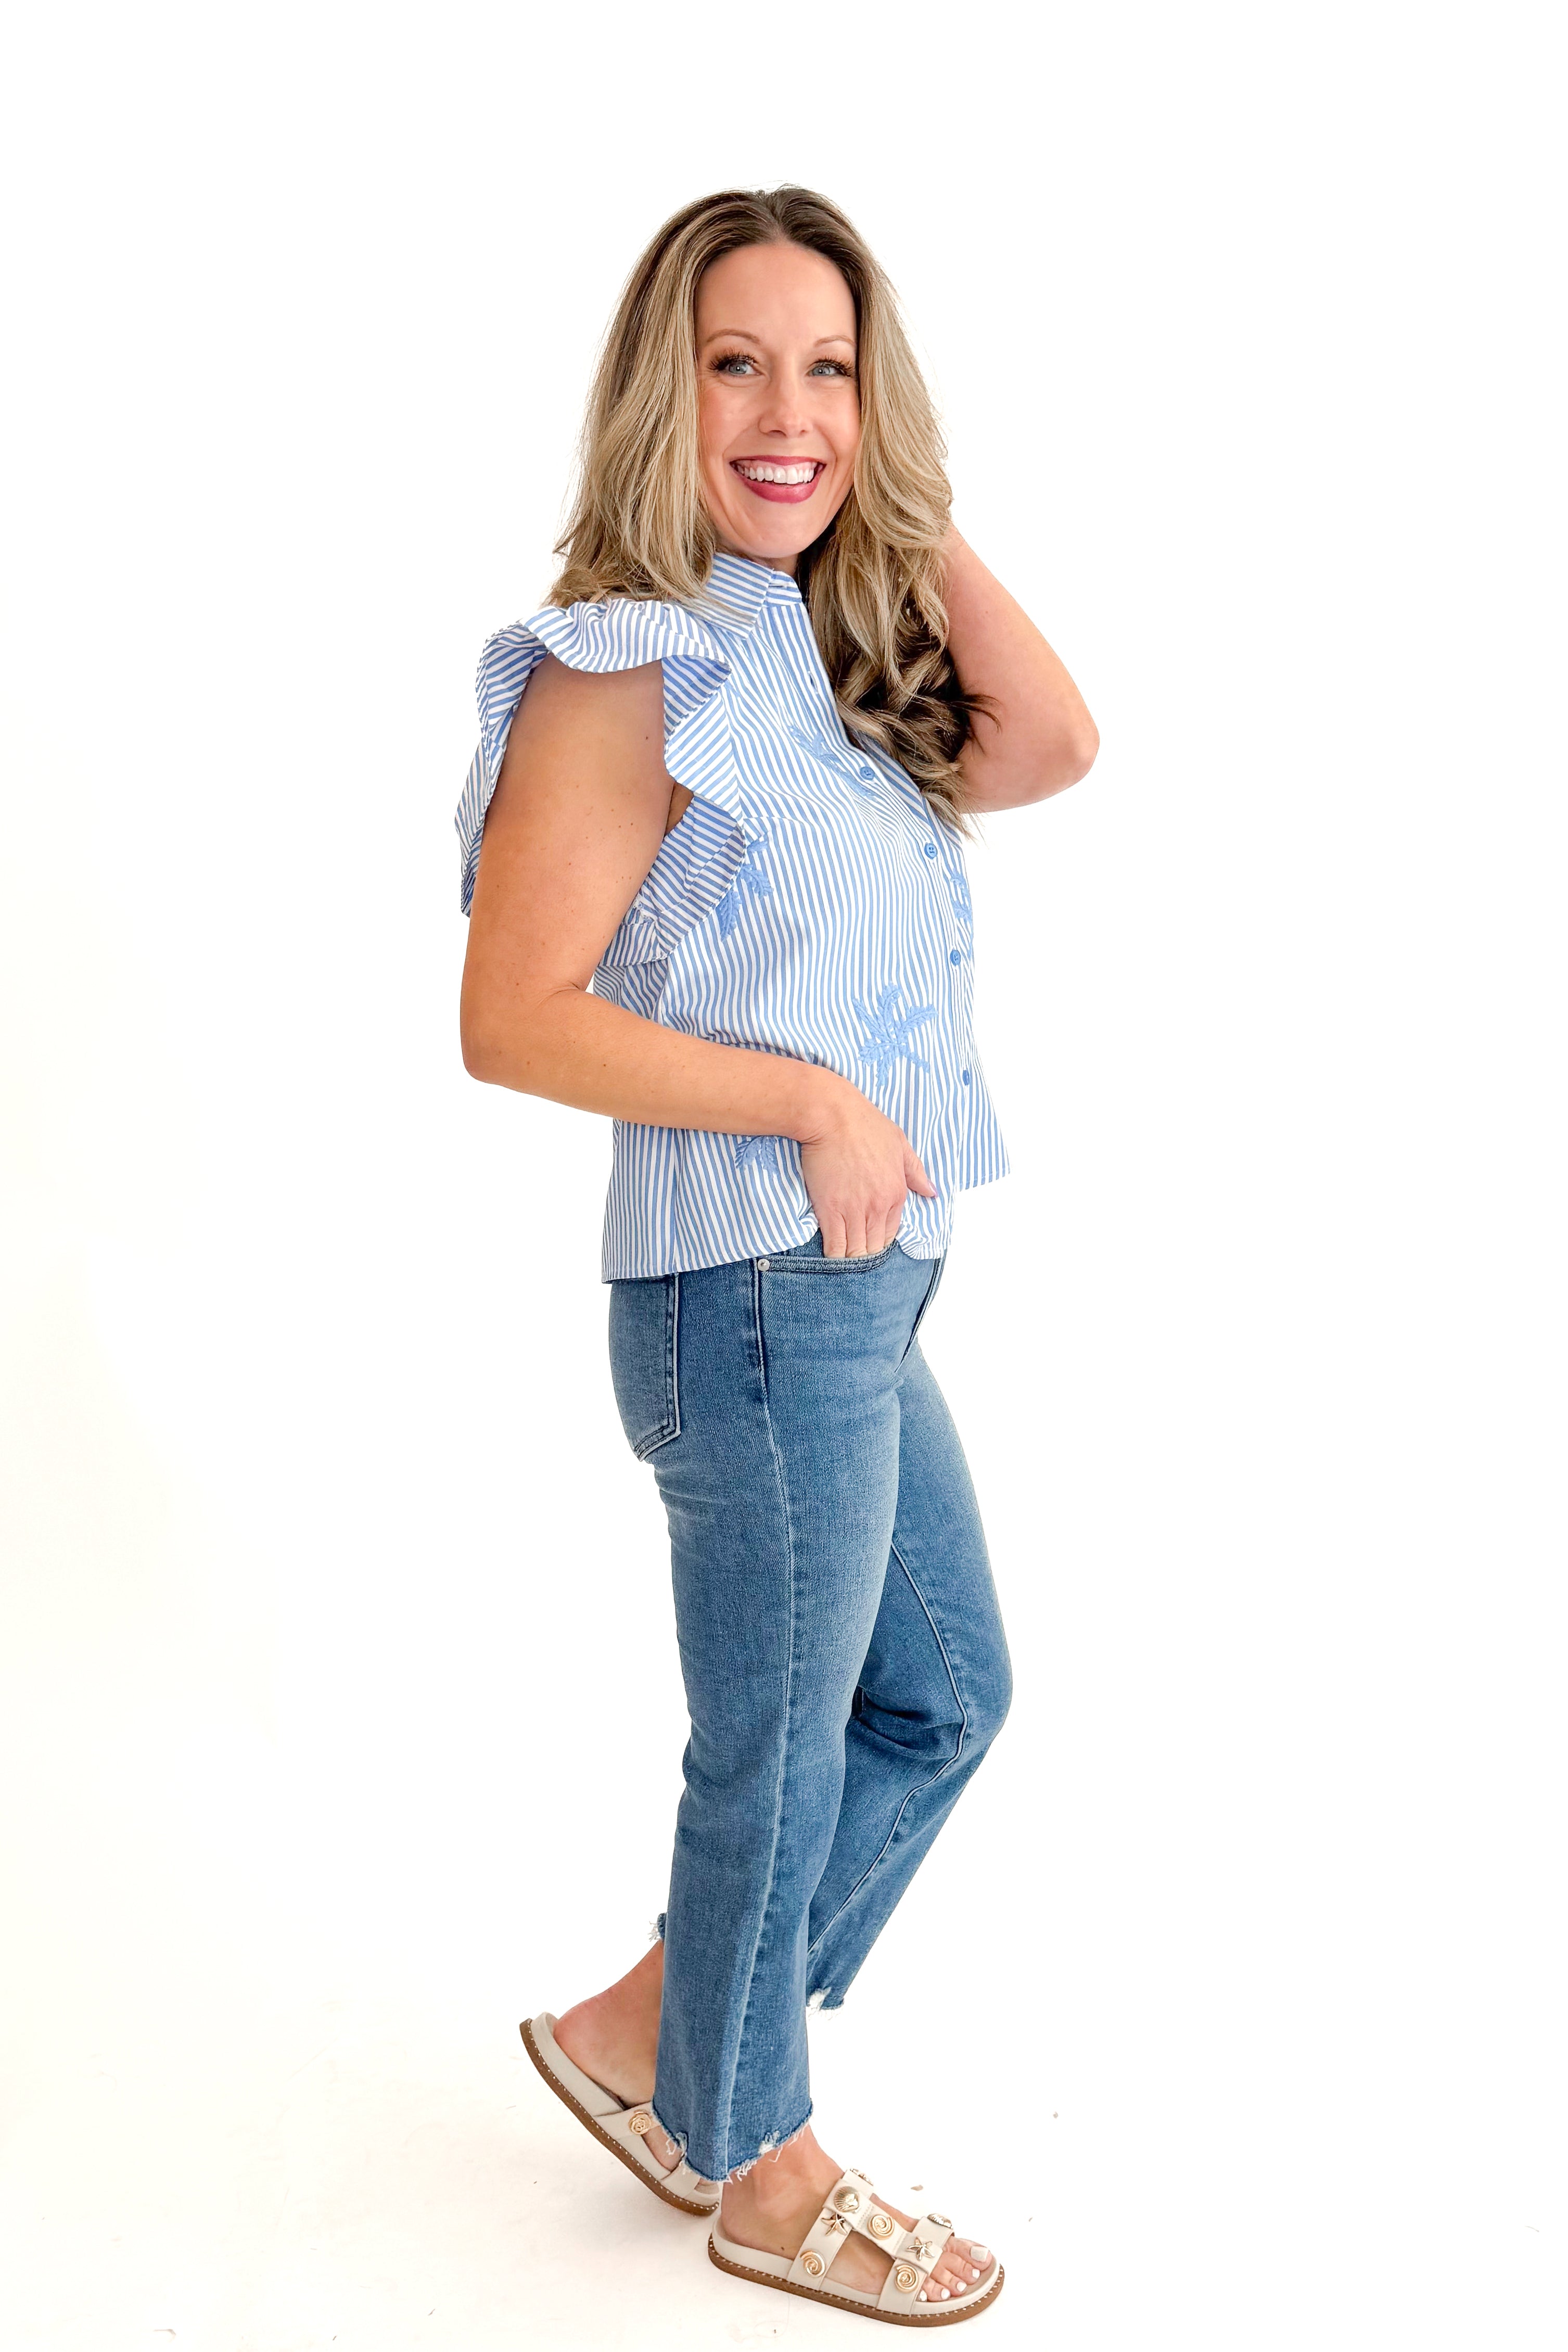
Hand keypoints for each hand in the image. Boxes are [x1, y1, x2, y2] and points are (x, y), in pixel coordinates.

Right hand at [796, 1080, 937, 1258]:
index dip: (879, 1240)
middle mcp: (878, 1206)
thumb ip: (915, 1172)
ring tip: (841, 1257)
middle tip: (853, 1251)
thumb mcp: (900, 1144)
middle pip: (874, 1246)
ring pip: (855, 1251)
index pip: (891, 1233)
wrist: (832, 1116)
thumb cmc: (864, 1124)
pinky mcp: (830, 1210)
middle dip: (864, 1253)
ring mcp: (854, 1210)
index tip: (868, 1239)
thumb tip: (932, 1192)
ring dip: (849, 1257)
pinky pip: (835, 1245)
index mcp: (897, 1193)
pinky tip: (829, 1254)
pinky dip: (833, 1254)